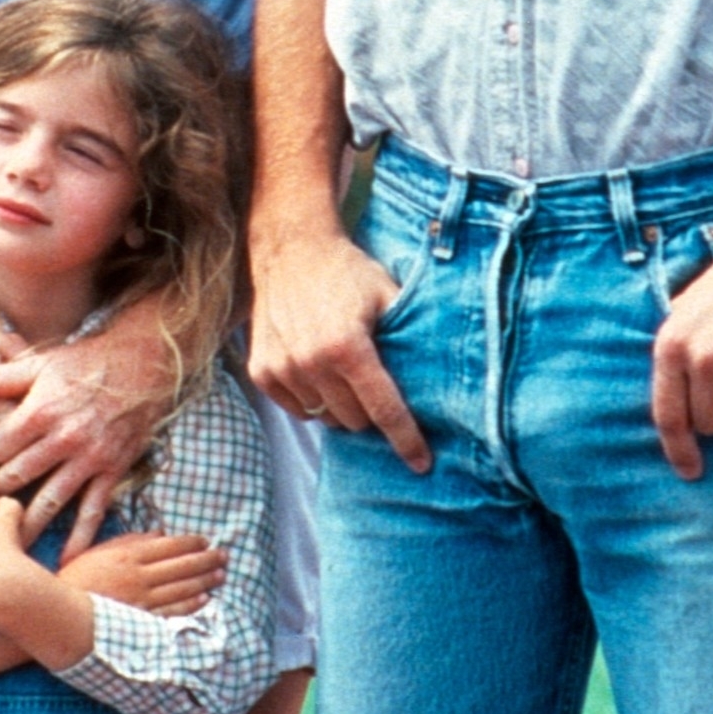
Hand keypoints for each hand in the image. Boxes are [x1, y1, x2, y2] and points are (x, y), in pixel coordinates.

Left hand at [0, 311, 176, 559]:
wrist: (140, 366)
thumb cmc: (82, 365)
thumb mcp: (36, 366)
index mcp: (40, 412)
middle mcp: (63, 439)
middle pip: (18, 477)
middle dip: (2, 491)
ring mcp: (89, 459)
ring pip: (49, 500)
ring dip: (29, 526)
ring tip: (11, 548)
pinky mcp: (111, 472)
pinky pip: (93, 510)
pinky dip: (80, 538)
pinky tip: (67, 559)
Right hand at [60, 531, 224, 618]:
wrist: (60, 614)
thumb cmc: (75, 579)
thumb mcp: (99, 551)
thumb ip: (129, 540)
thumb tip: (159, 533)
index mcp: (129, 555)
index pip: (169, 546)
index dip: (191, 542)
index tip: (205, 540)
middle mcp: (140, 576)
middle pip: (181, 565)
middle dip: (206, 559)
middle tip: (223, 555)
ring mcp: (143, 601)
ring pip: (182, 588)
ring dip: (205, 580)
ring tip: (220, 574)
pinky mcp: (142, 622)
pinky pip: (173, 612)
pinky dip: (191, 604)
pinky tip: (205, 599)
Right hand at [247, 218, 429, 472]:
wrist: (290, 249)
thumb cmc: (347, 272)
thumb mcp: (389, 295)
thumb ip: (413, 335)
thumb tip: (450, 372)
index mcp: (349, 347)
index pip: (385, 410)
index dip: (407, 440)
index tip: (421, 464)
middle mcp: (312, 363)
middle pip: (355, 421)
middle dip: (370, 412)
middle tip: (374, 383)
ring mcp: (283, 369)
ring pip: (325, 418)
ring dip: (340, 405)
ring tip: (344, 372)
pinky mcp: (262, 371)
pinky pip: (298, 409)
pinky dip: (312, 399)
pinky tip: (318, 370)